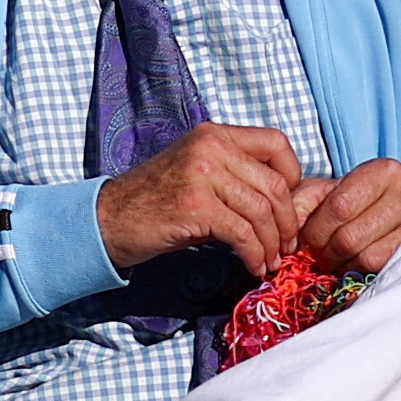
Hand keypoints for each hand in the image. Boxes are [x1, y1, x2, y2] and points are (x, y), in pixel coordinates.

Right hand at [100, 123, 308, 280]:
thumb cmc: (155, 201)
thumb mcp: (197, 172)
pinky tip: (251, 265)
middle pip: (275, 184)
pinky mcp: (195, 205)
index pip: (277, 143)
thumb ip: (235, 173)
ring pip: (262, 211)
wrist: (108, 219)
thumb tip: (284, 200)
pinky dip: (253, 254)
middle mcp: (209, 147)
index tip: (286, 205)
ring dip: (272, 243)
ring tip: (269, 260)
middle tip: (285, 245)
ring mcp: (201, 174)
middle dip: (286, 222)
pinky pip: (242, 233)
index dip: (293, 175)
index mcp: (213, 134)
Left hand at [290, 157, 400, 275]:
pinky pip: (379, 268)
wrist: (381, 207)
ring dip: (337, 263)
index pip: (340, 207)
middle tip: (312, 254)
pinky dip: (355, 269)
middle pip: (351, 236)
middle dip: (323, 251)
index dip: (315, 230)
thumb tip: (292, 234)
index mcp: (383, 171)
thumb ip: (300, 204)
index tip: (301, 239)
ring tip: (328, 258)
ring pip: (364, 256)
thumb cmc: (344, 197)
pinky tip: (346, 263)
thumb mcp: (318, 191)